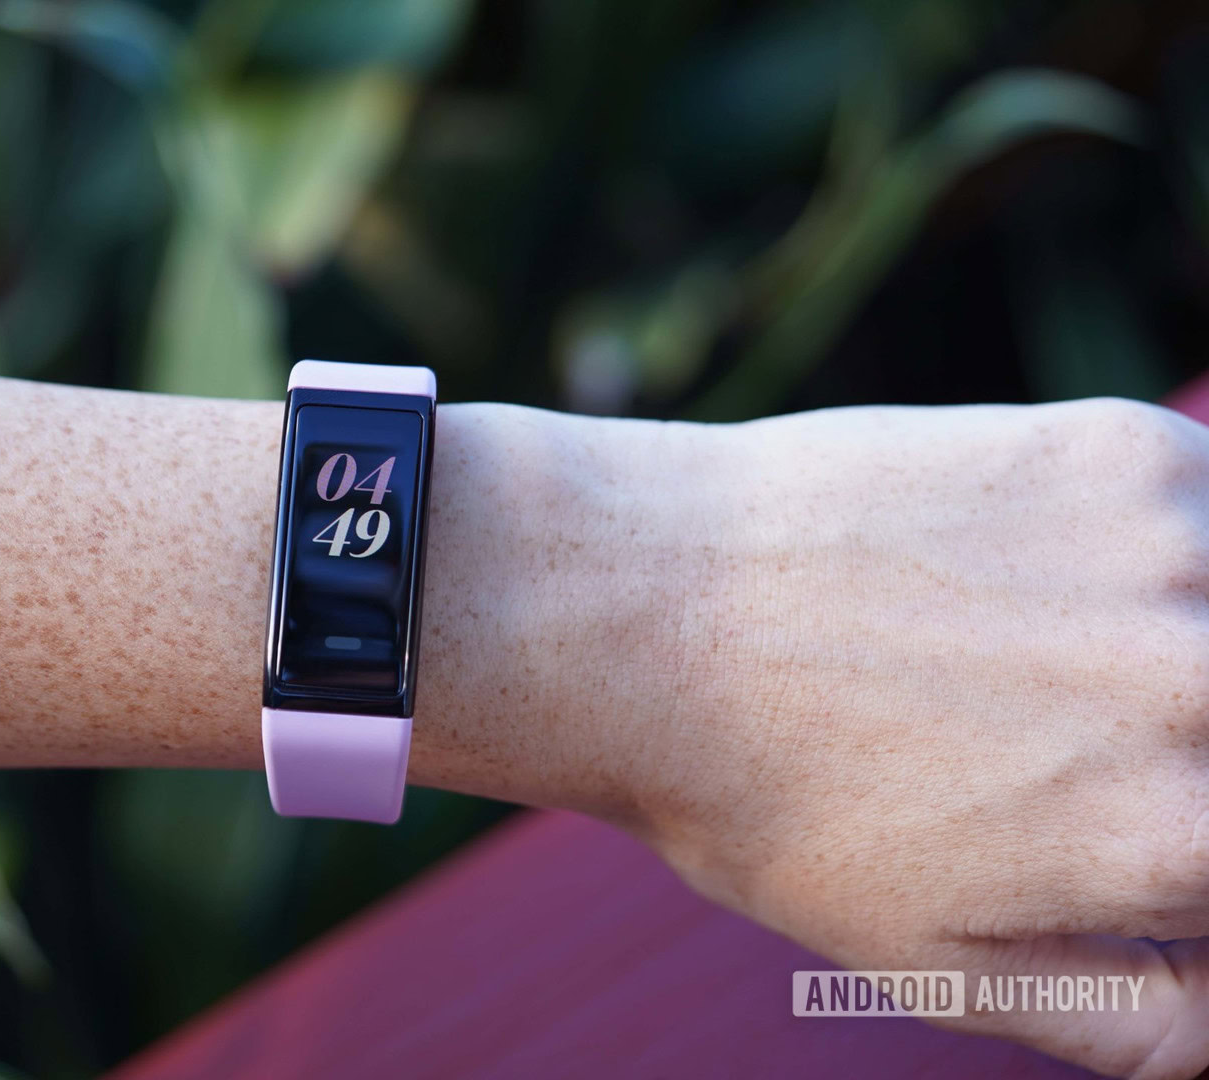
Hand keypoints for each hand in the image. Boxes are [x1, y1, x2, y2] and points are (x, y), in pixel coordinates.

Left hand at [574, 398, 1208, 1076]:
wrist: (643, 618)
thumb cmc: (768, 805)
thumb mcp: (942, 968)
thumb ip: (1140, 1021)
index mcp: (1181, 841)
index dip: (1184, 851)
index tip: (1114, 817)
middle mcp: (1206, 692)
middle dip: (1182, 761)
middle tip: (1044, 738)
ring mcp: (1176, 555)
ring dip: (1183, 648)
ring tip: (1034, 665)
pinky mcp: (1124, 453)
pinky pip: (1206, 508)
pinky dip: (1161, 553)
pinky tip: (1036, 578)